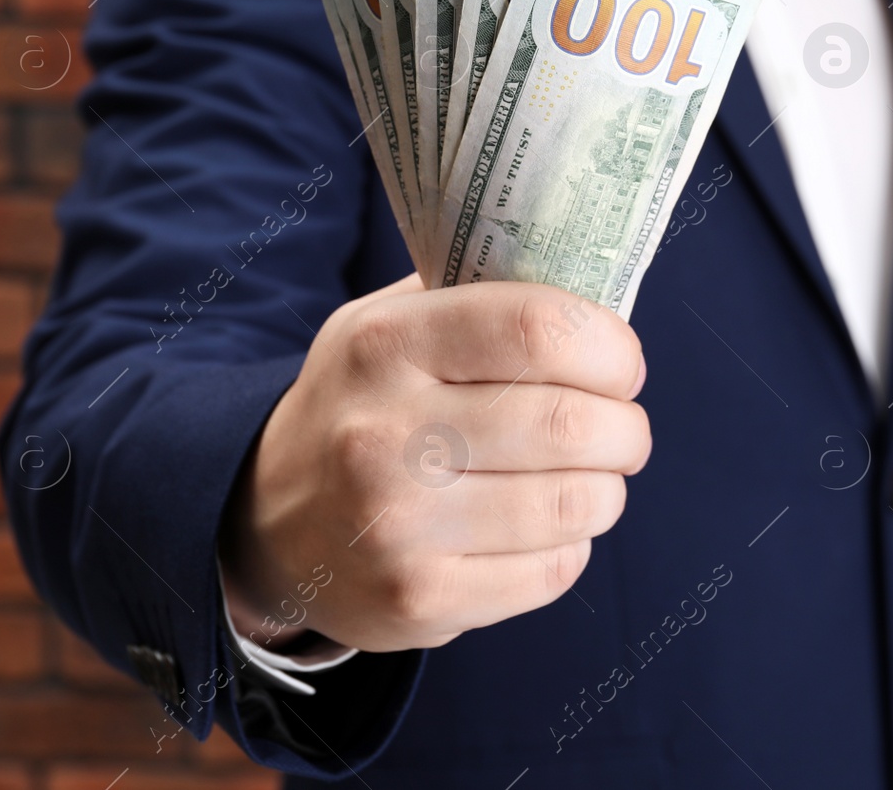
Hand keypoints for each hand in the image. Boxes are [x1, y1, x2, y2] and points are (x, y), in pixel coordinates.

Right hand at [219, 274, 648, 652]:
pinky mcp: (419, 601)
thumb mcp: (385, 323)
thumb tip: (596, 291)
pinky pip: (552, 570)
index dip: (609, 346)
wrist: (268, 522)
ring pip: (573, 503)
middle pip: (569, 423)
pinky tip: (546, 527)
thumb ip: (478, 294)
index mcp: (385, 345)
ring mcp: (399, 526)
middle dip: (625, 428)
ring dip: (607, 489)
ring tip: (592, 477)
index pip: (538, 328)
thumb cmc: (362, 404)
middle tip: (622, 429)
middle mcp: (384, 435)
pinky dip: (572, 545)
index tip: (620, 364)